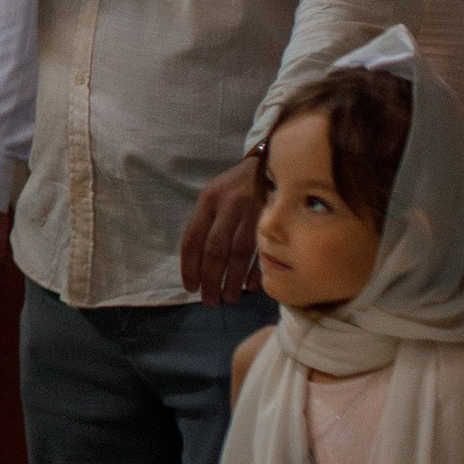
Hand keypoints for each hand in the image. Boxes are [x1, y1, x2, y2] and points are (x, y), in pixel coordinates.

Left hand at [182, 153, 265, 303]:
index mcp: (209, 200)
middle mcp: (229, 205)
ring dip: (233, 280)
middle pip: (215, 250)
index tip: (191, 288)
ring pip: (239, 253)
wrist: (271, 163)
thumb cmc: (236, 186)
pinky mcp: (273, 218)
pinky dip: (256, 270)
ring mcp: (253, 211)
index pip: (192, 239)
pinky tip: (251, 286)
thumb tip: (200, 264)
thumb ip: (206, 223)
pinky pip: (263, 249)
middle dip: (211, 279)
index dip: (189, 267)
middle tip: (211, 301)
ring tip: (229, 298)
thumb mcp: (215, 196)